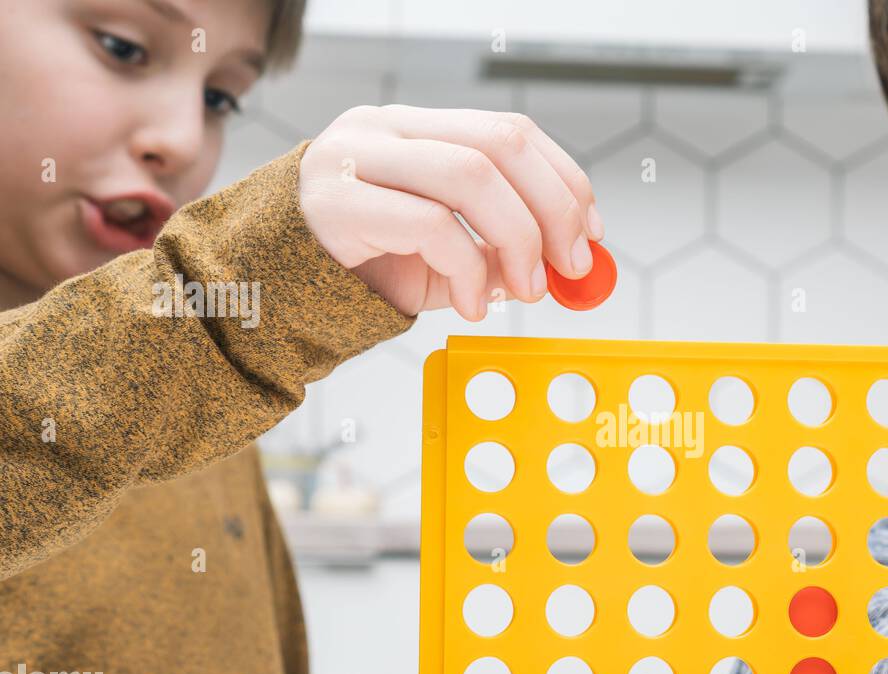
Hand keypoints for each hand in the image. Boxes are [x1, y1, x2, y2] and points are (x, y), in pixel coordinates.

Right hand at [298, 106, 603, 319]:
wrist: (270, 294)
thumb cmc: (361, 269)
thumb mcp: (442, 258)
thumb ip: (496, 249)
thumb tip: (566, 258)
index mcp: (415, 130)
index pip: (509, 131)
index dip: (563, 180)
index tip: (592, 233)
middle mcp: (385, 129)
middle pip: (500, 144)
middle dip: (553, 208)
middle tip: (570, 267)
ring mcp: (356, 158)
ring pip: (471, 176)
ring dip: (518, 240)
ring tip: (526, 291)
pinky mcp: (336, 201)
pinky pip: (430, 225)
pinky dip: (469, 269)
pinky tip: (473, 304)